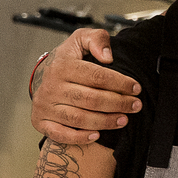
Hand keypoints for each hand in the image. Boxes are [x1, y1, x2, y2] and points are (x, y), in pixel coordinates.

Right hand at [31, 28, 142, 142]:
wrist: (43, 75)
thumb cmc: (69, 59)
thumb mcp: (81, 40)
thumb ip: (97, 39)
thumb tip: (108, 57)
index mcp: (62, 66)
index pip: (97, 76)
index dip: (120, 83)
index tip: (136, 88)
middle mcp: (51, 87)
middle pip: (91, 100)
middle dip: (118, 104)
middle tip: (135, 106)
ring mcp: (44, 106)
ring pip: (79, 119)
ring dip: (105, 122)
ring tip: (124, 119)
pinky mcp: (40, 121)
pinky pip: (61, 135)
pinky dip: (80, 138)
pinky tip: (97, 135)